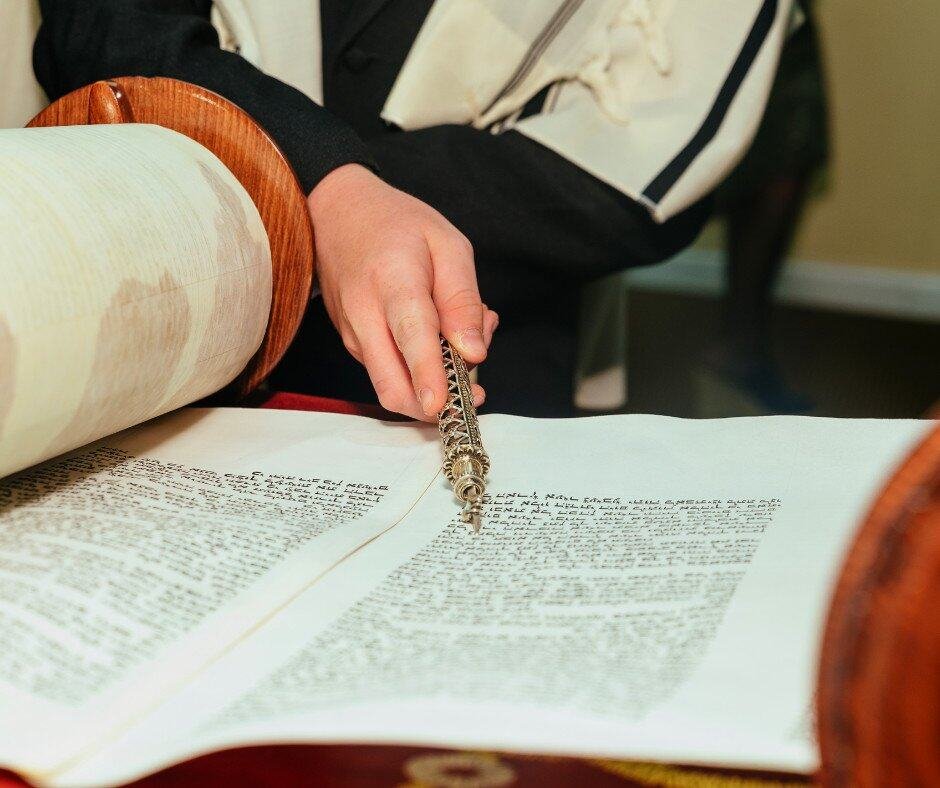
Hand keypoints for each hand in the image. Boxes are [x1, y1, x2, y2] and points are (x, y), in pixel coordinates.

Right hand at [307, 164, 497, 420]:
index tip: (440, 403)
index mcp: (393, 280)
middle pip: (392, 384)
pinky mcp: (353, 346)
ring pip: (393, 386)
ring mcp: (354, 335)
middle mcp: (365, 315)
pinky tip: (439, 337)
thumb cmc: (396, 226)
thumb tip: (474, 353)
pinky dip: (420, 370)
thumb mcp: (447, 245)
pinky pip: (389, 373)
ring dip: (433, 383)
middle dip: (433, 406)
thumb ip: (463, 301)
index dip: (427, 374)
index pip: (410, 335)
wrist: (336, 216)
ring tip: (462, 339)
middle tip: (473, 393)